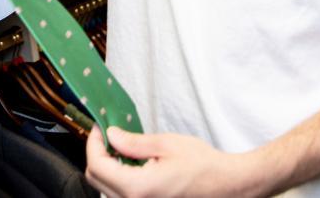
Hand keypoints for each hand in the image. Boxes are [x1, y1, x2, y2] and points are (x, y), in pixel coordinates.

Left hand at [85, 126, 263, 197]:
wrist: (226, 185)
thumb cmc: (203, 166)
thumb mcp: (166, 144)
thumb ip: (133, 142)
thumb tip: (111, 135)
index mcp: (137, 188)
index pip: (97, 166)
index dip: (93, 143)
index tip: (99, 128)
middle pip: (96, 179)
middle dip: (97, 154)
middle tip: (108, 135)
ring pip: (106, 188)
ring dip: (108, 166)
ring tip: (122, 147)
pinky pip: (121, 194)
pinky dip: (120, 177)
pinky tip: (133, 164)